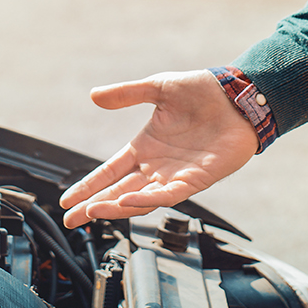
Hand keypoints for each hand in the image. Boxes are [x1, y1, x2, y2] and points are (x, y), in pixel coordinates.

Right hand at [59, 69, 258, 226]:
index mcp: (145, 146)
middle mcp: (157, 166)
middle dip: (94, 206)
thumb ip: (127, 94)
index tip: (67, 199)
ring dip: (116, 206)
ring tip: (92, 212)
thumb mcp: (158, 88)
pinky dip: (147, 200)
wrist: (240, 96)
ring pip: (139, 198)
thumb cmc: (203, 92)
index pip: (110, 171)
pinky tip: (128, 202)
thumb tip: (94, 96)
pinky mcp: (196, 180)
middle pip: (119, 191)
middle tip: (71, 219)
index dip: (89, 186)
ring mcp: (175, 175)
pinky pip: (168, 195)